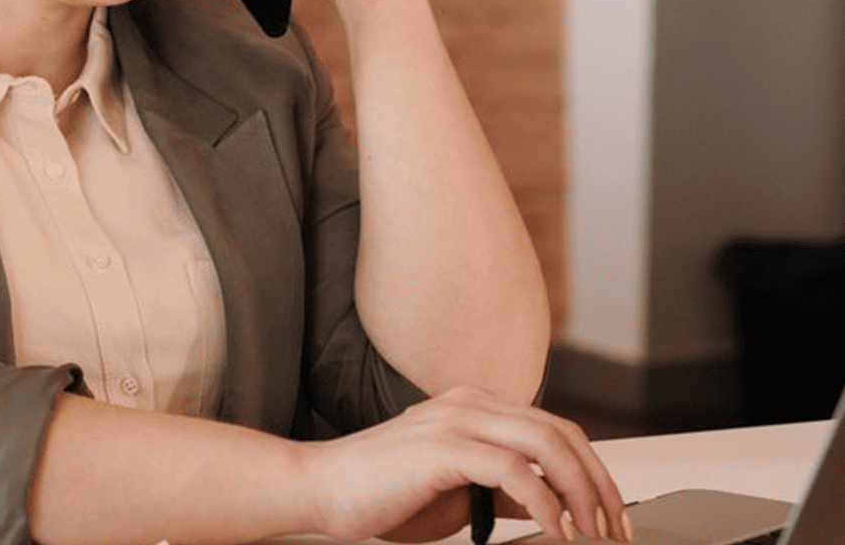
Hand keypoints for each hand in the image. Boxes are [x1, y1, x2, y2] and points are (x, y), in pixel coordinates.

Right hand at [297, 387, 628, 543]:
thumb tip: (547, 507)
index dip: (592, 472)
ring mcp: (455, 421)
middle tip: (614, 530)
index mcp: (474, 407)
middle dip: (599, 484)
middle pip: (561, 431)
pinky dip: (544, 502)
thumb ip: (500, 491)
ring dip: (580, 493)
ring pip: (545, 443)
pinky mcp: (441, 448)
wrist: (321, 488)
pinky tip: (553, 530)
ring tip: (590, 534)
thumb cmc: (380, 492)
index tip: (610, 517)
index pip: (554, 428)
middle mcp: (469, 404)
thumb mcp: (457, 493)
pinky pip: (513, 469)